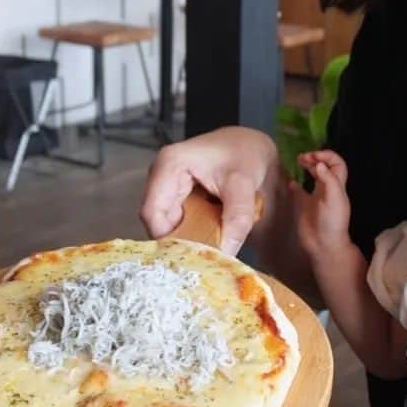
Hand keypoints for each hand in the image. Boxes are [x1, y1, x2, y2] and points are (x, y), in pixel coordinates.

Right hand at [139, 127, 275, 255]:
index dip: (169, 240)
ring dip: (187, 241)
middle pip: (157, 223)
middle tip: (205, 261)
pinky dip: (192, 235)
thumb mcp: (244, 185)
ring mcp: (165, 188)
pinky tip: (210, 240)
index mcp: (168, 165)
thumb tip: (225, 254)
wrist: (253, 146)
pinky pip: (177, 225)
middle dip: (180, 243)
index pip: (153, 214)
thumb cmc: (246, 155)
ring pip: (166, 227)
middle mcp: (159, 176)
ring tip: (211, 252)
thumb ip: (237, 218)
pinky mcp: (174, 198)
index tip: (194, 259)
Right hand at [292, 150, 351, 259]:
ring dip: (307, 166)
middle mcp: (327, 188)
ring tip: (298, 160)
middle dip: (315, 158)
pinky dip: (295, 184)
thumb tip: (319, 164)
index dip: (327, 156)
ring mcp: (316, 196)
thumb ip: (328, 179)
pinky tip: (290, 181)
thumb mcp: (334, 198)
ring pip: (313, 175)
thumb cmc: (332, 220)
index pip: (336, 163)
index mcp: (337, 185)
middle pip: (324, 166)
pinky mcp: (304, 205)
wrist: (323, 243)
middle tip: (302, 157)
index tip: (314, 156)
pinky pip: (299, 191)